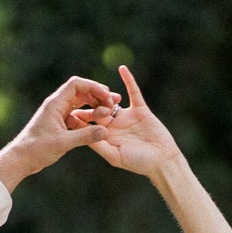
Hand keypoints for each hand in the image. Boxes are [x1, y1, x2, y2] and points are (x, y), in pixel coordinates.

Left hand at [0, 76, 119, 191]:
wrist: (21, 159)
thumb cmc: (37, 149)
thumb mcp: (63, 143)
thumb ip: (85, 136)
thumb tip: (105, 131)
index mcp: (55, 104)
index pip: (76, 85)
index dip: (93, 87)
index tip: (107, 95)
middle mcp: (57, 105)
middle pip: (81, 91)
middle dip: (98, 95)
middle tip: (114, 102)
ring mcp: (58, 113)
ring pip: (80, 103)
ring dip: (94, 105)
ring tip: (111, 110)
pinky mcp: (59, 123)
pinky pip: (77, 115)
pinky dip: (88, 116)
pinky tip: (99, 122)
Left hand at [84, 65, 182, 179]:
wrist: (162, 161)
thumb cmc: (138, 164)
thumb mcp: (115, 156)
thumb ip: (99, 144)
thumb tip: (84, 132)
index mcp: (104, 136)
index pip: (87, 122)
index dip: (78, 115)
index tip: (69, 110)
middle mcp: (113, 124)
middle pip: (96, 107)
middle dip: (90, 102)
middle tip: (85, 98)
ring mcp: (126, 115)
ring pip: (111, 99)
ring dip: (105, 94)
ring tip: (101, 90)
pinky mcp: (140, 109)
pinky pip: (133, 91)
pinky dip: (128, 80)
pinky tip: (122, 69)